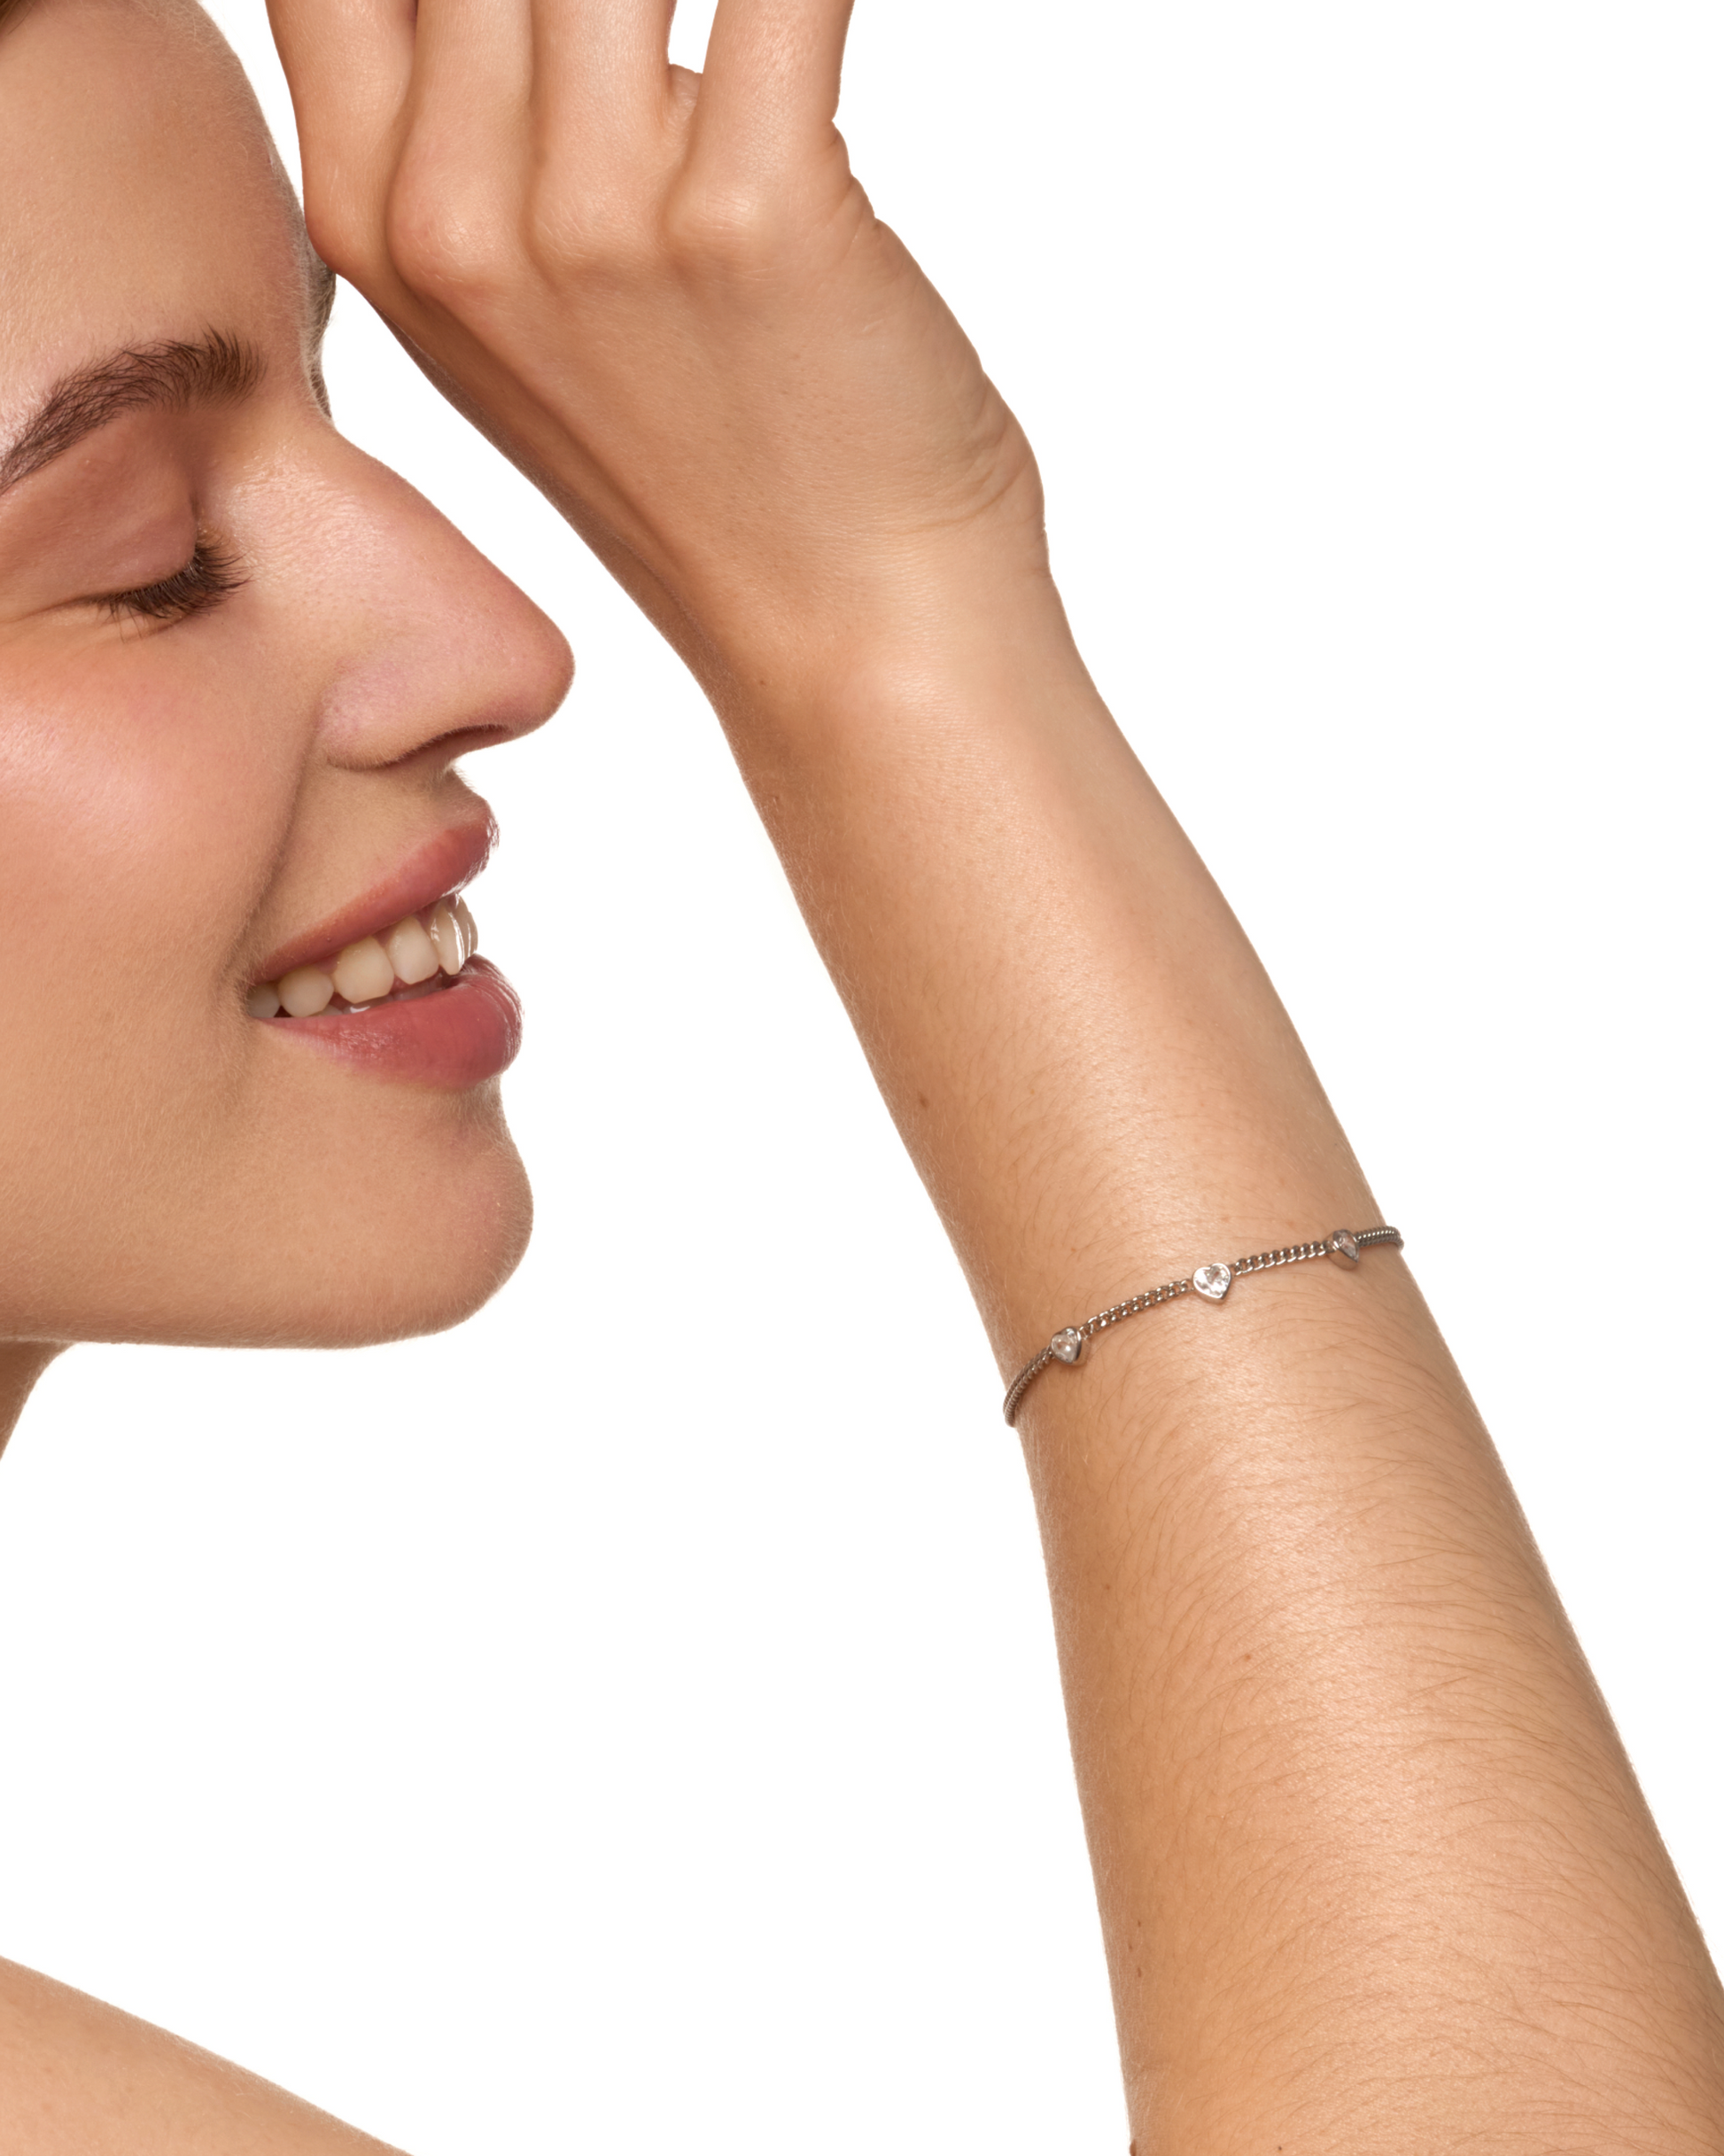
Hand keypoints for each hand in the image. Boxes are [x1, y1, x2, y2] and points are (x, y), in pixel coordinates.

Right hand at [266, 0, 1046, 701]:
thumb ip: (479, 136)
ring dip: (697, 5)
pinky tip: (812, 23)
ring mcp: (591, 220)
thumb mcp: (523, 316)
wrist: (853, 634)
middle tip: (669, 72)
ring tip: (753, 55)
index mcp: (373, 223)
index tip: (544, 29)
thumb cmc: (721, 466)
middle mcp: (453, 216)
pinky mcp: (751, 210)